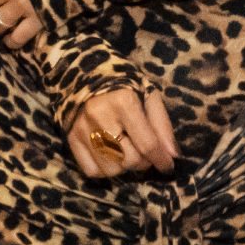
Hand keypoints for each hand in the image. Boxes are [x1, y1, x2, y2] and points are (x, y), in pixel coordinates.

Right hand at [64, 86, 178, 178]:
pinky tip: (110, 156)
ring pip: (111, 170)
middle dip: (144, 163)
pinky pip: (92, 171)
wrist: (87, 73)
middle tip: (146, 154)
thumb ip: (162, 125)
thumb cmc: (124, 85)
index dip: (161, 160)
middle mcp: (100, 116)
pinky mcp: (71, 139)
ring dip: (124, 167)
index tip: (168, 167)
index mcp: (123, 101)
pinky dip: (105, 170)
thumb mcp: (148, 96)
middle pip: (129, 160)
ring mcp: (83, 129)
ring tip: (127, 152)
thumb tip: (173, 156)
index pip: (147, 144)